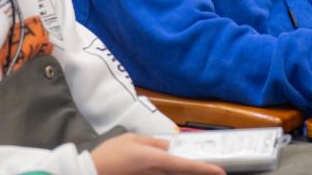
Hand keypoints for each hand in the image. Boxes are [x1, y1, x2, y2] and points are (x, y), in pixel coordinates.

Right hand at [92, 134, 225, 174]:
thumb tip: (169, 146)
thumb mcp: (132, 140)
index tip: (221, 173)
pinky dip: (167, 174)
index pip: (187, 166)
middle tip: (208, 169)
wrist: (90, 173)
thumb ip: (153, 142)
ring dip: (181, 173)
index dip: (206, 170)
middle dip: (196, 173)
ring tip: (190, 168)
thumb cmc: (110, 155)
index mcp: (156, 160)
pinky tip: (165, 168)